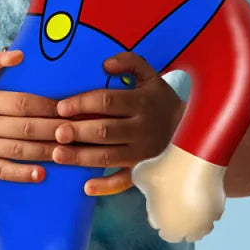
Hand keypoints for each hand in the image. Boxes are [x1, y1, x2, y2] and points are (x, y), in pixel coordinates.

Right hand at [0, 50, 63, 182]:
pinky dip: (21, 173)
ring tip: (68, 152)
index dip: (48, 106)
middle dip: (54, 129)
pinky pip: (2, 171)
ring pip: (18, 151)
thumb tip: (20, 54)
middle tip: (79, 131)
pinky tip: (41, 174)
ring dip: (44, 152)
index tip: (69, 107)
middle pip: (26, 127)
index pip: (23, 102)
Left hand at [51, 52, 183, 195]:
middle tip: (56, 132)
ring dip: (81, 157)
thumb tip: (105, 64)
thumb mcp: (151, 76)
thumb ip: (129, 62)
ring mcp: (143, 152)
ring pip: (108, 156)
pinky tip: (86, 186)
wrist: (193, 129)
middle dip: (78, 132)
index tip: (61, 107)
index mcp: (142, 102)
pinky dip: (106, 186)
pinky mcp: (145, 170)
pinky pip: (125, 181)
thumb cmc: (161, 100)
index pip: (107, 102)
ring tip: (57, 155)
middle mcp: (142, 128)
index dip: (82, 104)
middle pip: (104, 131)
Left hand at [132, 145, 225, 242]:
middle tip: (171, 199)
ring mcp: (207, 222)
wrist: (192, 161)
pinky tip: (199, 193)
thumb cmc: (163, 171)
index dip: (157, 213)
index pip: (161, 227)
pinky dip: (206, 206)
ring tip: (186, 197)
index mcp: (168, 230)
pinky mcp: (219, 209)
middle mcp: (189, 232)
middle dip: (176, 219)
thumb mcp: (140, 176)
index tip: (156, 200)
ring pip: (199, 226)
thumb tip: (144, 184)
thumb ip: (141, 186)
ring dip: (193, 217)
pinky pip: (211, 213)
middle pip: (182, 231)